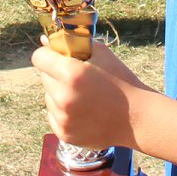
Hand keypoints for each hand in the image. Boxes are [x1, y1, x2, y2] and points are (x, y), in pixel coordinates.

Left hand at [33, 39, 151, 151]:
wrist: (137, 118)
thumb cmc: (121, 80)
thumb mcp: (100, 53)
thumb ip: (71, 44)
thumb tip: (44, 41)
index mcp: (71, 74)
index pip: (39, 57)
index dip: (48, 54)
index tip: (58, 57)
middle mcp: (63, 97)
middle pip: (43, 76)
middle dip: (56, 73)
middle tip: (78, 78)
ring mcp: (63, 118)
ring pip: (48, 96)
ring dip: (59, 93)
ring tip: (84, 96)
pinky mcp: (64, 134)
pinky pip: (53, 115)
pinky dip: (63, 112)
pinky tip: (84, 111)